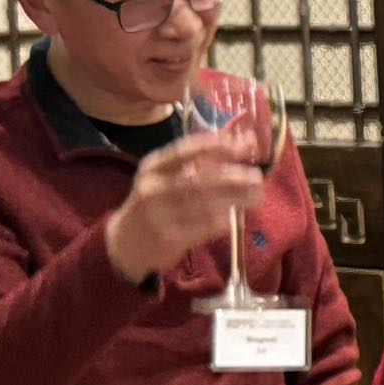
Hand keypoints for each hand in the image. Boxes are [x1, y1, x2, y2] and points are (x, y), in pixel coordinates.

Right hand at [105, 132, 265, 281]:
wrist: (126, 243)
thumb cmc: (155, 203)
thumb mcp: (165, 177)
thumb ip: (198, 162)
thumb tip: (243, 141)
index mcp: (153, 167)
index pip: (184, 150)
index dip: (215, 146)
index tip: (243, 144)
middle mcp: (153, 188)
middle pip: (200, 179)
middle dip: (233, 177)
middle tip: (258, 177)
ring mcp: (159, 215)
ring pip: (205, 204)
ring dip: (236, 200)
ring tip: (257, 197)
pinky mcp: (169, 238)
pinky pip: (203, 228)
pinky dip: (223, 221)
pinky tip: (235, 216)